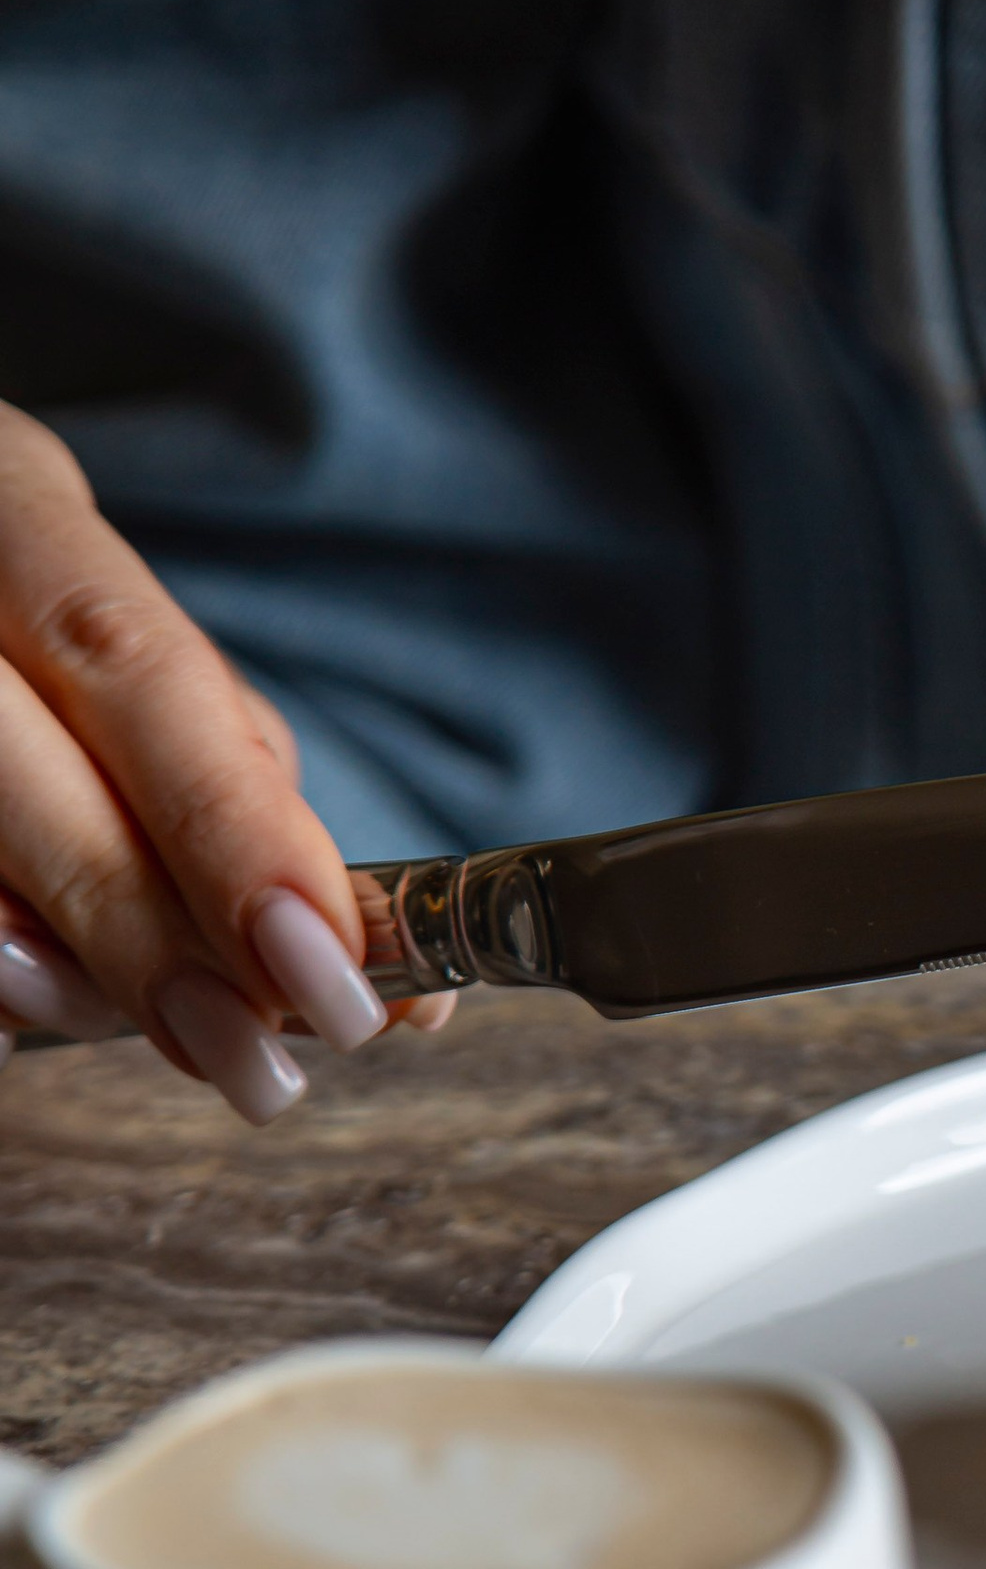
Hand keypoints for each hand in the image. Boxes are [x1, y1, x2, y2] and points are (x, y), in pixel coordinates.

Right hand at [0, 405, 452, 1121]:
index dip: (231, 828)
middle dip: (148, 935)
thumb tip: (366, 947)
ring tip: (167, 1044)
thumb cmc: (14, 628)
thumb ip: (229, 772)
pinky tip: (18, 1022)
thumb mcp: (112, 639)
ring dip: (46, 970)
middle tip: (257, 1063)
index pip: (135, 665)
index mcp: (13, 505)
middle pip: (22, 760)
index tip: (330, 966)